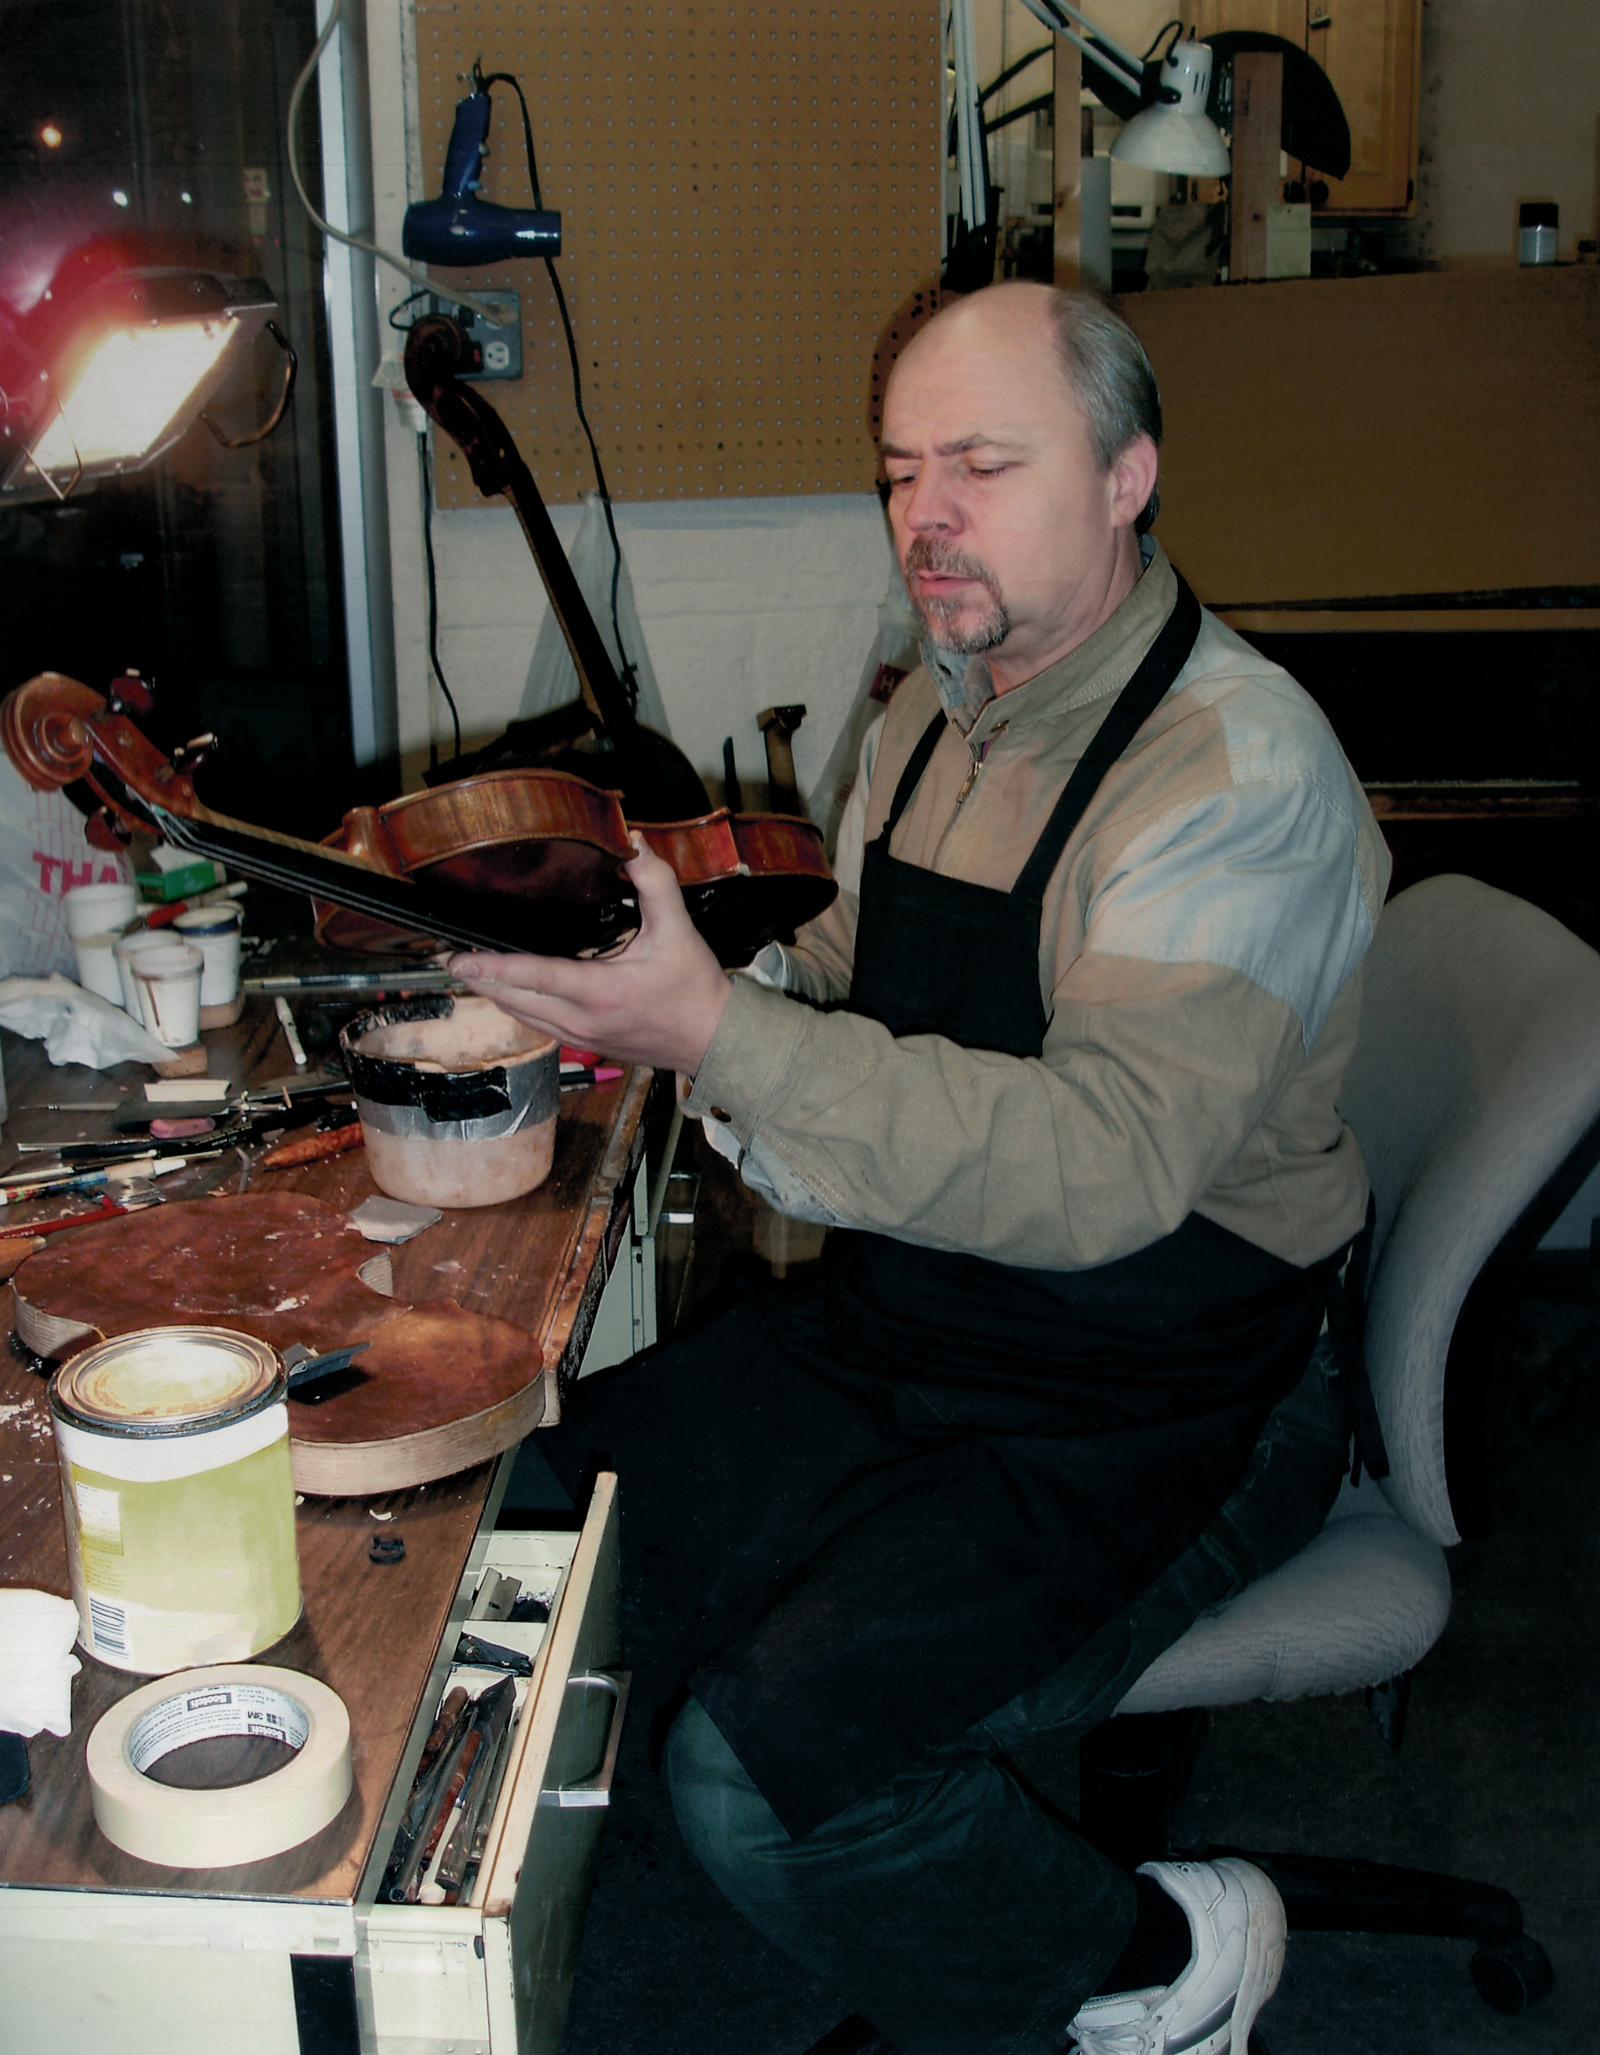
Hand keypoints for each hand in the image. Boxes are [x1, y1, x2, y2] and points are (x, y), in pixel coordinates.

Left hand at [447, 837, 731, 1075]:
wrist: (712, 1040)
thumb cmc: (695, 990)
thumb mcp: (678, 930)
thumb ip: (654, 883)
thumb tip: (634, 844)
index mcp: (600, 991)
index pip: (533, 976)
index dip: (490, 966)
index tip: (457, 958)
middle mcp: (582, 1019)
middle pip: (512, 999)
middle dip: (477, 979)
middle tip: (447, 958)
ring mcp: (580, 1037)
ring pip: (520, 1015)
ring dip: (493, 993)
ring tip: (468, 971)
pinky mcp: (583, 1043)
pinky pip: (536, 1024)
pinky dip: (516, 1005)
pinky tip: (507, 990)